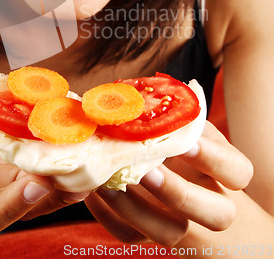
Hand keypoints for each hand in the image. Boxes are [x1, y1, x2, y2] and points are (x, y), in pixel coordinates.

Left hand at [85, 122, 253, 245]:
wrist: (199, 201)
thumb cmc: (193, 154)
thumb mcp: (196, 134)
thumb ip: (182, 119)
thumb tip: (149, 93)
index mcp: (228, 175)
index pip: (238, 172)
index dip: (213, 158)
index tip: (186, 142)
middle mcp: (214, 207)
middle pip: (216, 215)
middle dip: (179, 192)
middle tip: (147, 171)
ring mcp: (186, 227)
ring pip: (170, 233)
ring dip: (136, 209)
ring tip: (108, 182)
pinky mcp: (155, 236)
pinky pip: (134, 237)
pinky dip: (110, 218)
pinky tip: (93, 193)